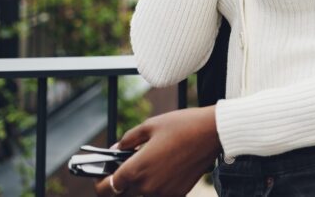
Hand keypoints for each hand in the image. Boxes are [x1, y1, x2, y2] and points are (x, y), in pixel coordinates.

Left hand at [94, 106, 220, 196]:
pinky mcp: (178, 194)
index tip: (101, 175)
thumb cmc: (182, 125)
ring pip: (142, 193)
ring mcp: (163, 193)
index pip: (107, 187)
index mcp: (136, 169)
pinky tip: (165, 167)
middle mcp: (147, 186)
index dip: (100, 181)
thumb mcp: (150, 125)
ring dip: (140, 183)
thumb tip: (116, 149)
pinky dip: (158, 184)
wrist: (213, 133)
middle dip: (121, 181)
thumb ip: (127, 140)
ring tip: (150, 163)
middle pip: (123, 192)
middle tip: (129, 164)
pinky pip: (159, 193)